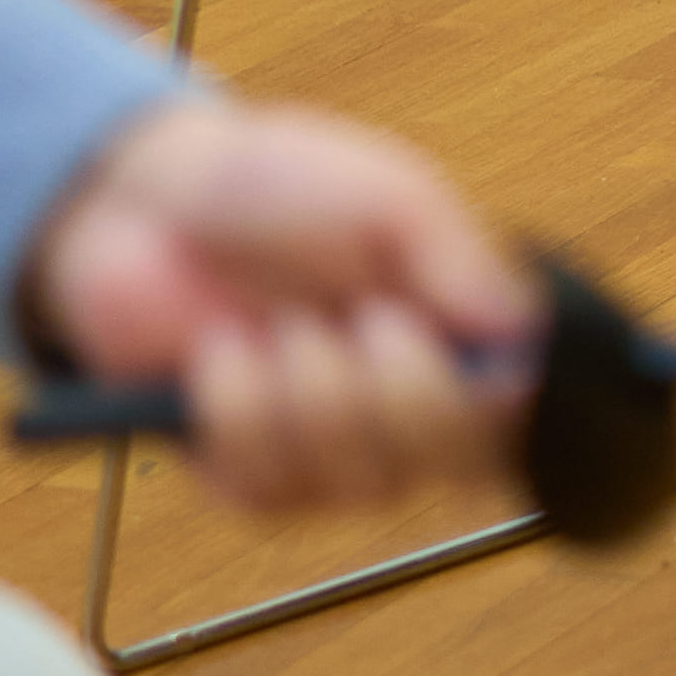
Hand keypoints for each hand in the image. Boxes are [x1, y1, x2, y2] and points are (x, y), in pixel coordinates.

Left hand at [25, 96, 534, 513]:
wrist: (148, 203)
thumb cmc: (278, 185)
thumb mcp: (391, 195)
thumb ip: (461, 258)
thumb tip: (527, 332)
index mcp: (459, 332)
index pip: (518, 409)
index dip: (497, 402)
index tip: (450, 352)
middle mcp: (407, 401)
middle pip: (447, 458)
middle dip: (395, 388)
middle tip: (355, 316)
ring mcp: (328, 448)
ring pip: (358, 480)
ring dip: (309, 395)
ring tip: (274, 327)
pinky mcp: (246, 474)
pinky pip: (268, 489)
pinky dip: (239, 415)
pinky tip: (222, 358)